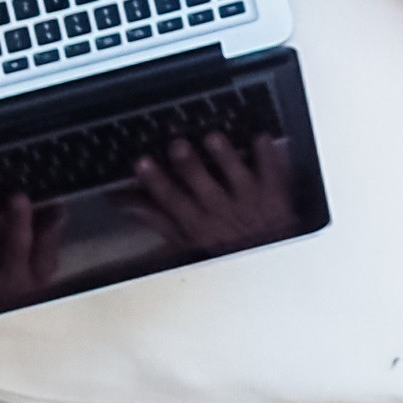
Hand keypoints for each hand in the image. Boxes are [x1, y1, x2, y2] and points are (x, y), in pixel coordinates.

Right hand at [134, 132, 295, 256]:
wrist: (271, 264)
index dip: (156, 183)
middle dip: (190, 167)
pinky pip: (273, 173)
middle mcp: (223, 213)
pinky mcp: (275, 194)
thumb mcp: (185, 243)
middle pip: (203, 188)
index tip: (141, 163)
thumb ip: (158, 220)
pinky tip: (260, 137)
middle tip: (177, 145)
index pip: (172, 201)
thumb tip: (127, 202)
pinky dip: (267, 156)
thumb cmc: (224, 250)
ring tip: (213, 138)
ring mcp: (251, 202)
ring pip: (237, 178)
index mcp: (198, 226)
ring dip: (225, 158)